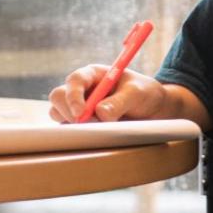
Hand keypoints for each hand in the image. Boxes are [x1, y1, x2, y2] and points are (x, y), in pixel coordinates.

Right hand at [47, 64, 168, 123]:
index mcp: (93, 75)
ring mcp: (79, 107)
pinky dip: (76, 134)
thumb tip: (100, 113)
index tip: (80, 114)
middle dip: (68, 112)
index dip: (73, 96)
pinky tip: (93, 137)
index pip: (74, 81)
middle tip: (86, 125)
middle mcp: (82, 89)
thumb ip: (120, 101)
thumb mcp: (137, 93)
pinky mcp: (82, 123)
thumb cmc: (144, 94)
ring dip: (71, 124)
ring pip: (59, 114)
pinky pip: (69, 129)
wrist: (152, 109)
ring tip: (95, 130)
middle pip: (59, 97)